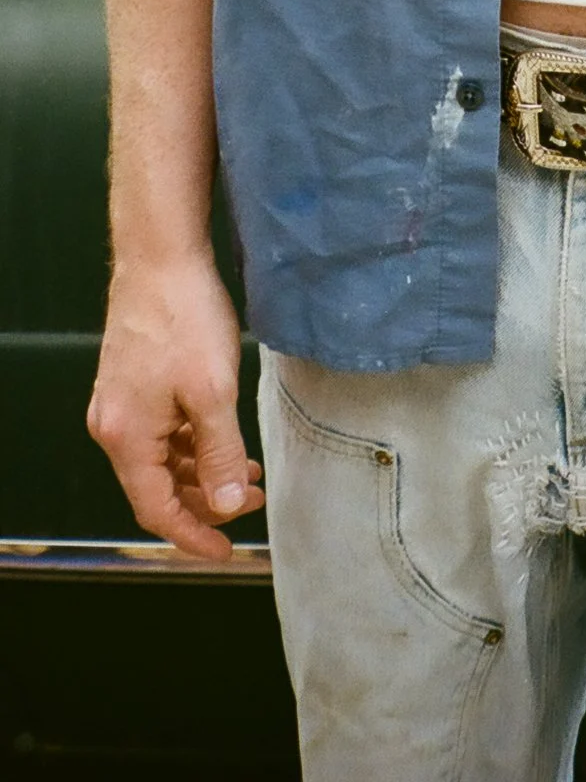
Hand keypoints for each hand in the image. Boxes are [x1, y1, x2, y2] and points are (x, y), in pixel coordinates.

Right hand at [87, 253, 263, 559]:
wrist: (161, 255)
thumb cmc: (183, 317)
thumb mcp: (213, 392)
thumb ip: (221, 454)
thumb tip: (229, 504)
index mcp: (125, 436)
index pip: (156, 509)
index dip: (193, 534)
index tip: (227, 549)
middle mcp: (114, 425)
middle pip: (157, 486)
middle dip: (206, 501)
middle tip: (252, 501)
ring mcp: (121, 403)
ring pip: (162, 458)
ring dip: (202, 471)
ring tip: (248, 473)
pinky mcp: (134, 382)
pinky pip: (162, 431)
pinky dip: (193, 443)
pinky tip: (224, 438)